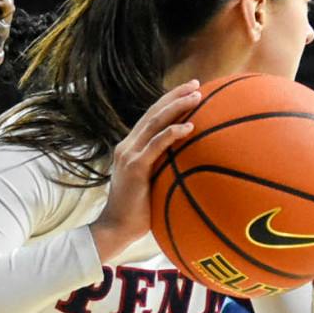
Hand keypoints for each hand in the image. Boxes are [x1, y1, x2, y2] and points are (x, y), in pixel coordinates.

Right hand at [91, 81, 201, 260]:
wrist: (116, 228)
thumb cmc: (138, 212)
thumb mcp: (151, 184)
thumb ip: (162, 169)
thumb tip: (188, 165)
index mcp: (130, 148)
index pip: (151, 117)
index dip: (169, 101)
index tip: (189, 90)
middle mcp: (127, 146)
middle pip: (153, 113)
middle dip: (175, 95)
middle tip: (197, 84)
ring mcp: (129, 155)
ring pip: (155, 123)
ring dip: (177, 107)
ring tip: (197, 96)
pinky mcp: (134, 168)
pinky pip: (156, 145)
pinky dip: (173, 134)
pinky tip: (189, 126)